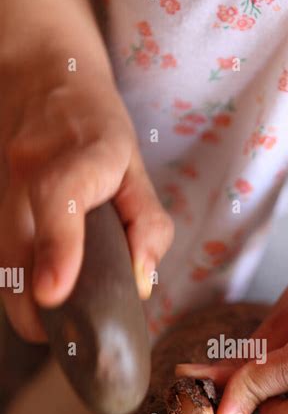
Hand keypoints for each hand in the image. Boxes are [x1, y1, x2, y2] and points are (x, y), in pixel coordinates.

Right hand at [0, 58, 173, 340]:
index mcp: (78, 154)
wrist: (40, 76)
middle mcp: (27, 167)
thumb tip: (140, 284)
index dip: (56, 247)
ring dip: (23, 300)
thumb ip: (148, 226)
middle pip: (15, 247)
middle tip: (68, 337)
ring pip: (2, 259)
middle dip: (36, 309)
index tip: (52, 293)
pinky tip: (38, 286)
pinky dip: (17, 280)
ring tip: (55, 318)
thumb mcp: (137, 167)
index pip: (59, 196)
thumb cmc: (96, 126)